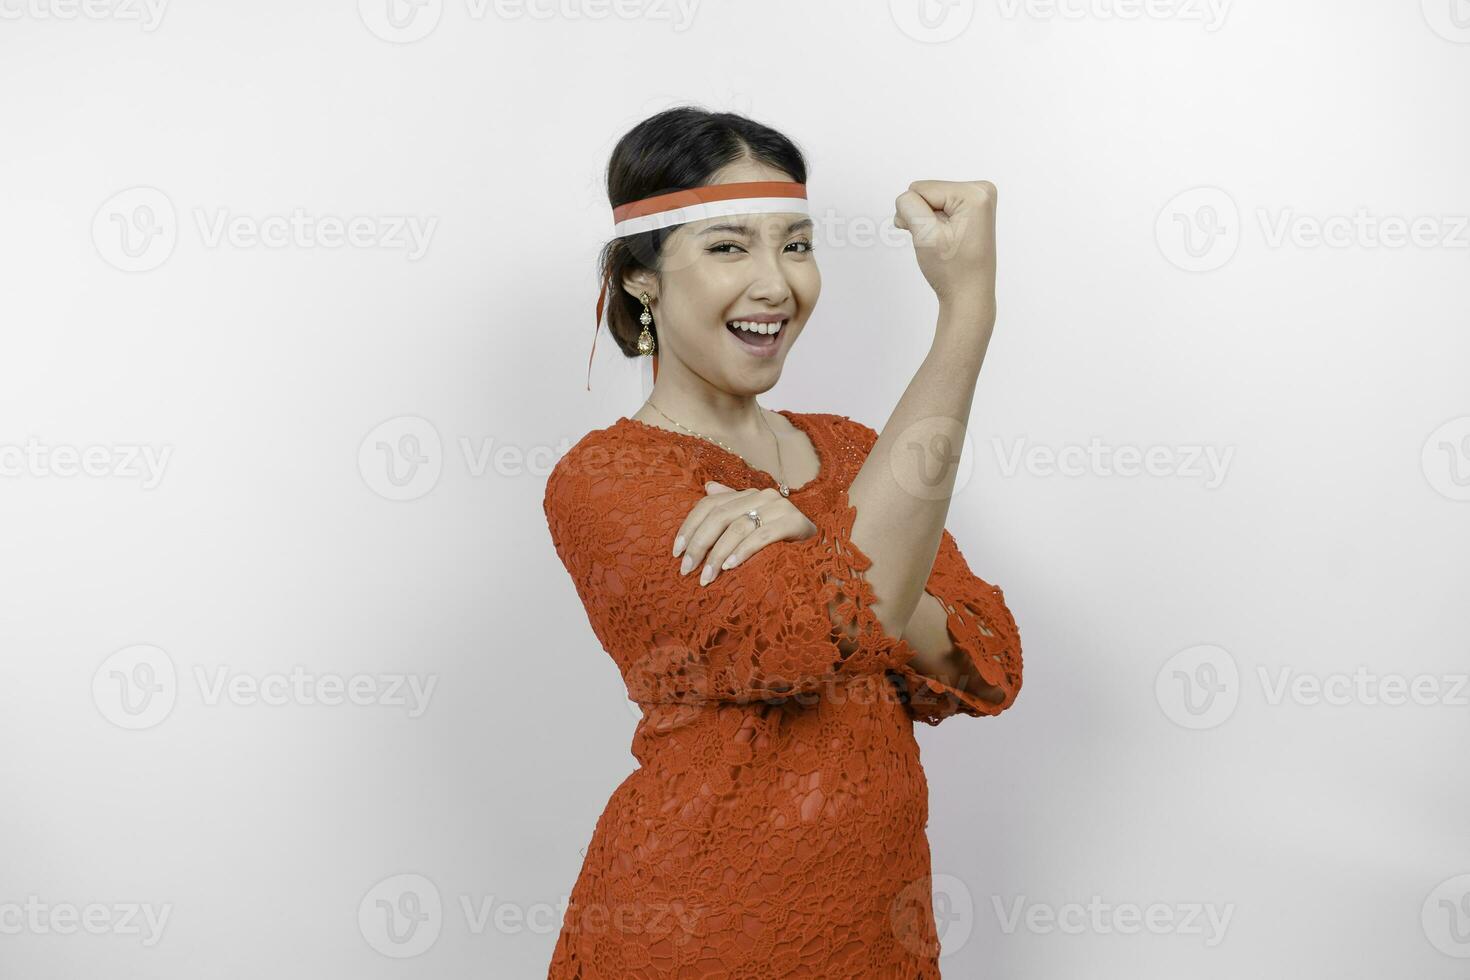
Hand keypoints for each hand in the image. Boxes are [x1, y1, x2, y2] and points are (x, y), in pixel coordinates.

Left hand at [671, 481, 818, 586]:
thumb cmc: (781, 543)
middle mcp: (762, 495)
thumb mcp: (753, 526)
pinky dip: (742, 551)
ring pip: (738, 527)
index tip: (676, 551)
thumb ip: (731, 507)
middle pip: (720, 515)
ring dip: (718, 554)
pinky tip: (729, 567)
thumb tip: (708, 487)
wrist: (822, 552)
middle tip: (686, 569)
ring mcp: (780, 507)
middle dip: (699, 543)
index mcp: (748, 494)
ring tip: (706, 576)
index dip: (690, 526)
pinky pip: (761, 536)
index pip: (710, 504)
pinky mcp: (794, 522)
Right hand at [893, 179, 996, 317]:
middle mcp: (981, 190)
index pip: (920, 189)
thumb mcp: (925, 235)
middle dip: (922, 217)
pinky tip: (945, 239)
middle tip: (936, 243)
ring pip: (931, 199)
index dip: (915, 215)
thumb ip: (909, 206)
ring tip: (942, 243)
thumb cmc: (952, 271)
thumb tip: (905, 196)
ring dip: (927, 221)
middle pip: (927, 191)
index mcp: (974, 193)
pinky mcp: (974, 207)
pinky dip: (935, 222)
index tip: (931, 238)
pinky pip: (940, 205)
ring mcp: (979, 198)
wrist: (968, 295)